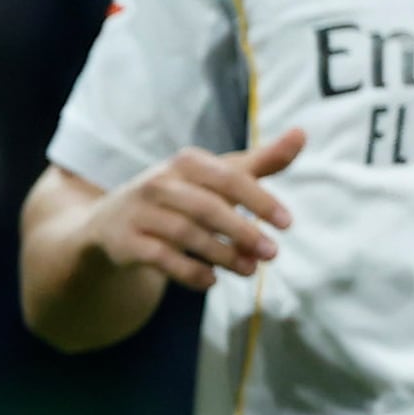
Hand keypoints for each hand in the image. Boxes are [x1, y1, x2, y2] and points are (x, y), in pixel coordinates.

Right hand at [88, 130, 301, 292]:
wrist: (111, 222)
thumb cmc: (179, 195)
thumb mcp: (216, 176)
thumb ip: (260, 161)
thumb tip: (302, 133)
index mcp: (186, 162)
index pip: (229, 178)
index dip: (260, 200)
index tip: (287, 223)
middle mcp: (159, 182)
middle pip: (208, 208)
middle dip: (243, 232)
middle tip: (272, 254)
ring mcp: (140, 213)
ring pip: (187, 235)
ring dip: (223, 256)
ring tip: (249, 270)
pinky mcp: (127, 243)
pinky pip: (163, 260)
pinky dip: (191, 273)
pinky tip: (212, 281)